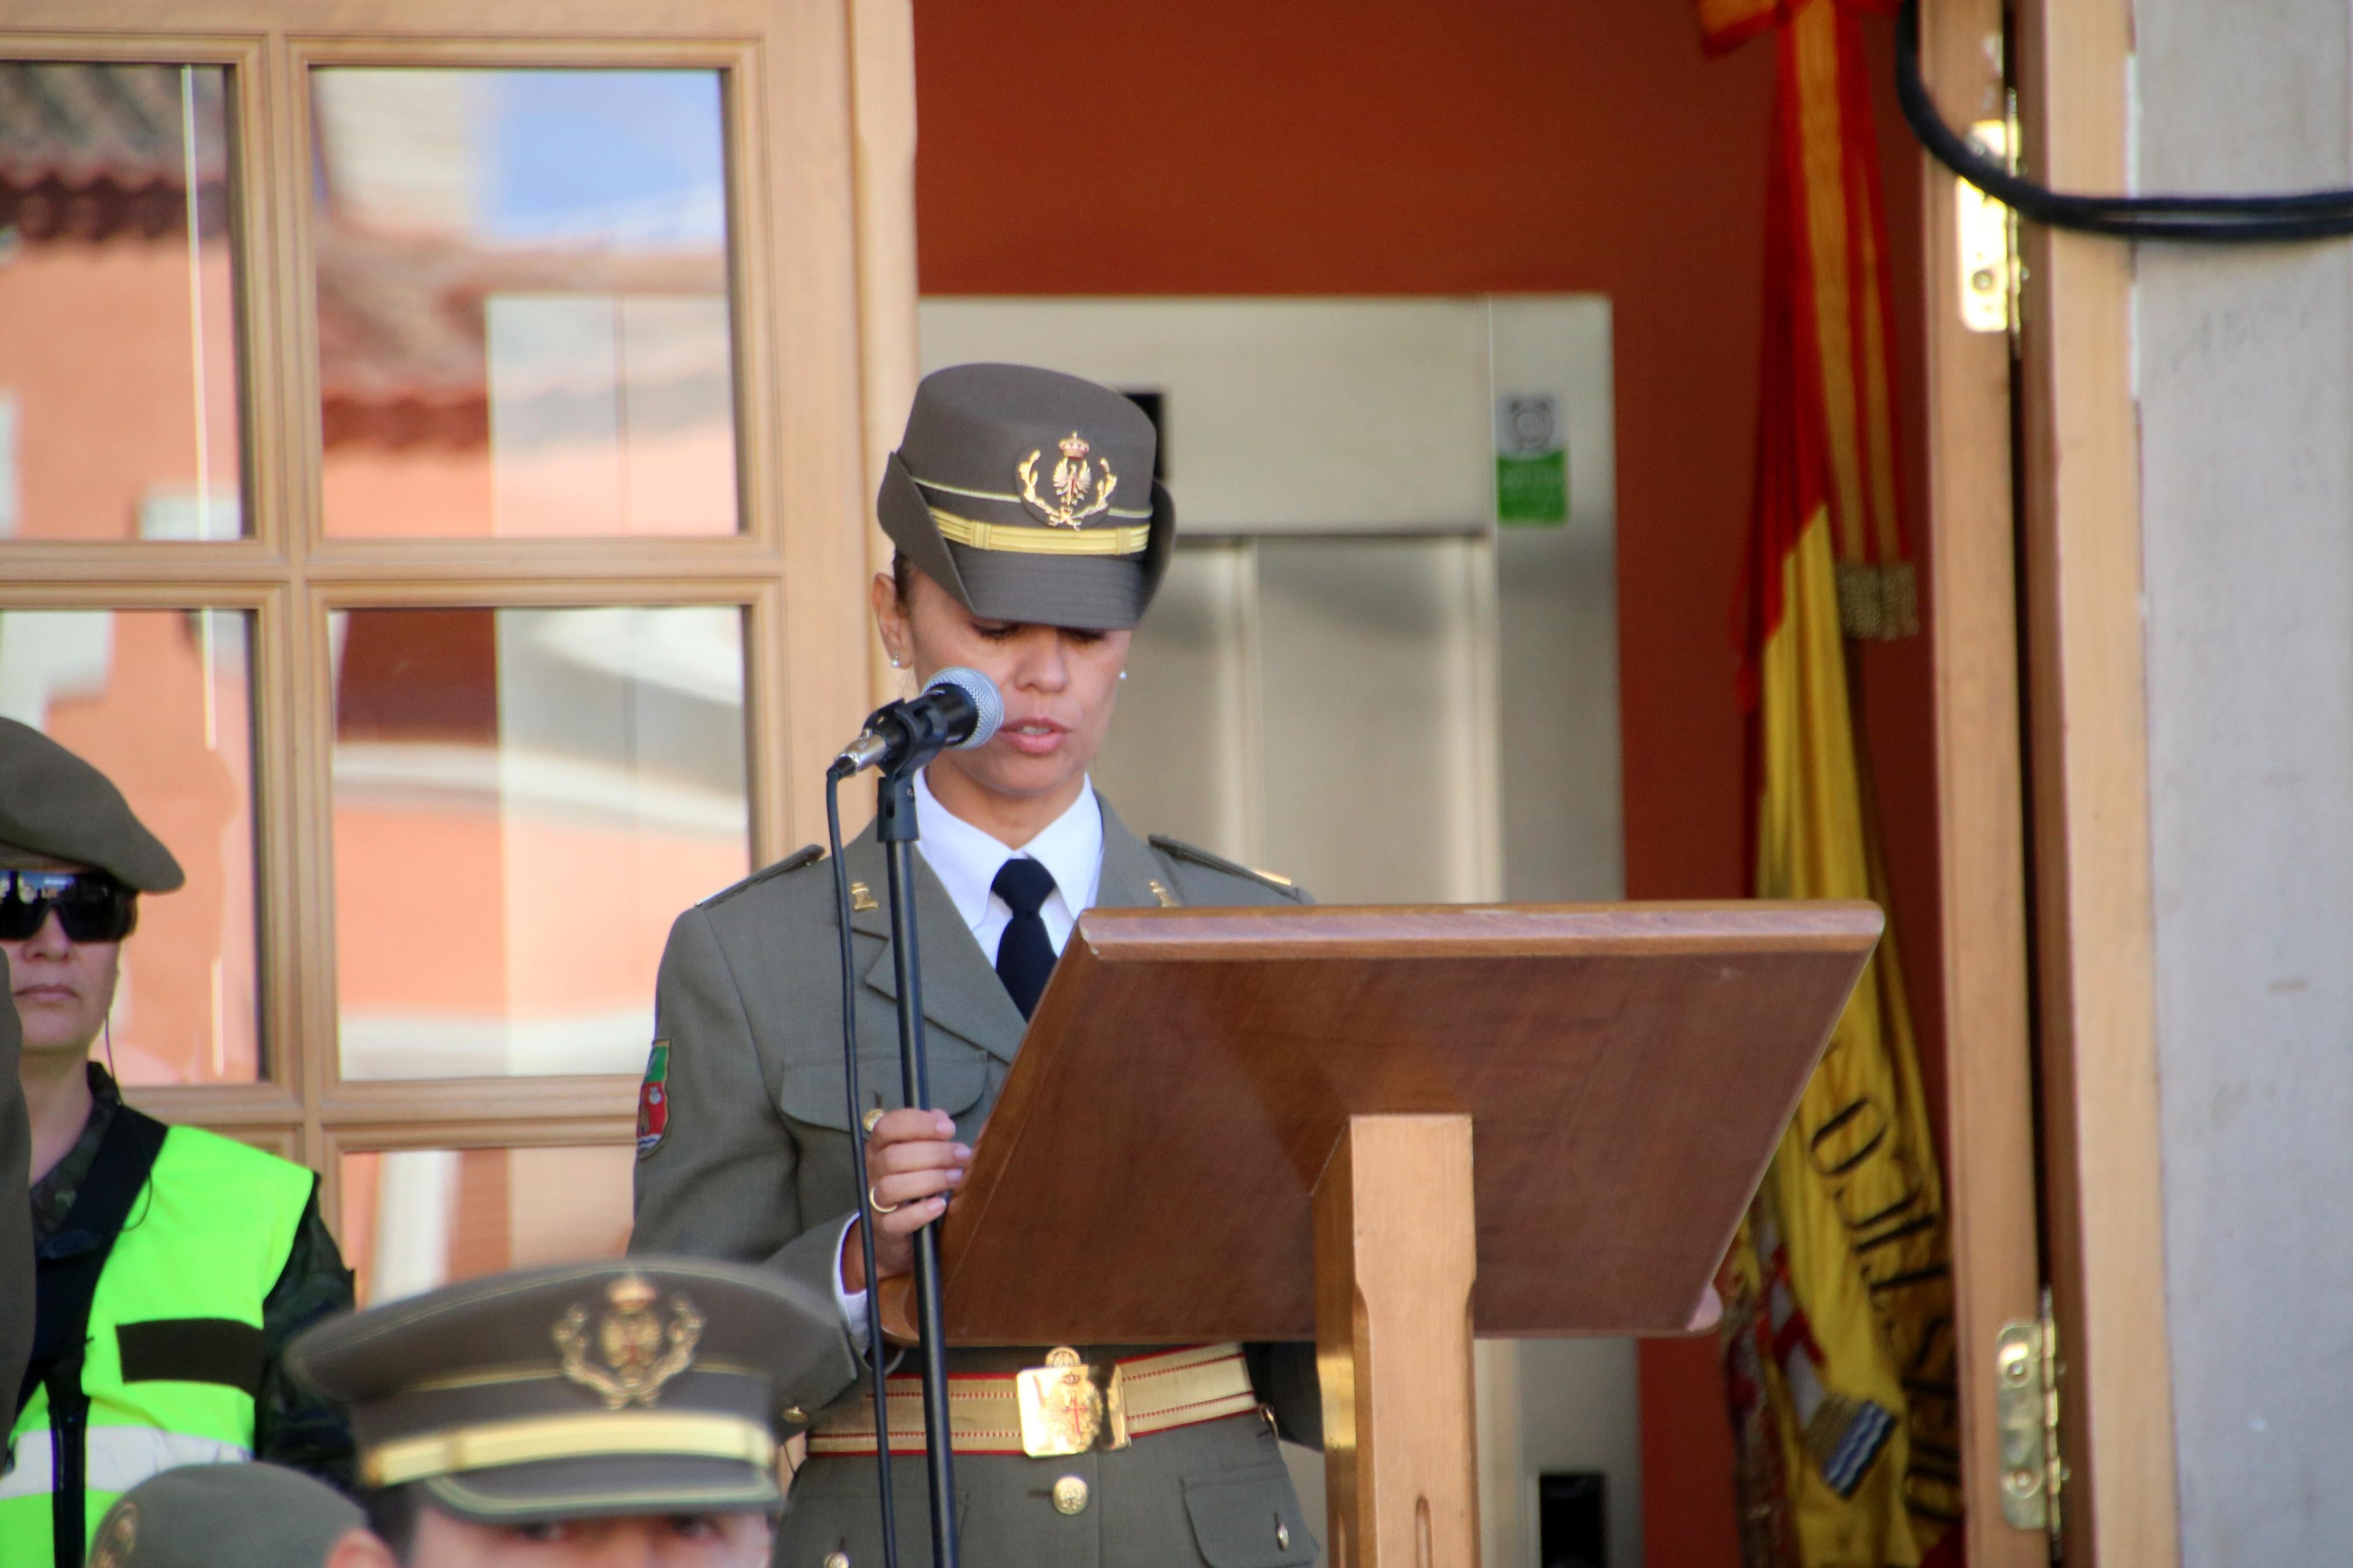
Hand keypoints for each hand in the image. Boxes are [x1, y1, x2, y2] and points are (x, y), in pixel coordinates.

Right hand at [839, 1109, 970, 1293]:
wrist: (894, 1229)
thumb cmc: (913, 1181)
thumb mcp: (919, 1153)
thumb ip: (930, 1133)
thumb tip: (942, 1120)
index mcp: (880, 1146)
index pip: (887, 1127)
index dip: (918, 1124)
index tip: (949, 1129)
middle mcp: (873, 1171)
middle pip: (893, 1157)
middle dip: (934, 1154)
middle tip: (962, 1156)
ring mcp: (875, 1200)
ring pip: (892, 1186)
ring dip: (930, 1180)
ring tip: (956, 1178)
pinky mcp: (885, 1228)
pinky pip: (896, 1221)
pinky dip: (920, 1213)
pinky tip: (940, 1205)